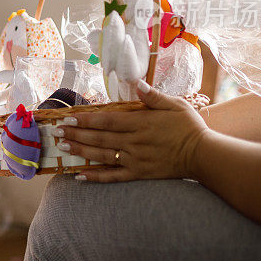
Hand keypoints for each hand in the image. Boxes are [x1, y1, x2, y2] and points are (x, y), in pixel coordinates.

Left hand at [57, 80, 208, 181]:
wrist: (204, 156)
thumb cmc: (190, 127)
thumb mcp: (174, 104)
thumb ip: (152, 96)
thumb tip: (136, 82)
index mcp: (140, 123)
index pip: (106, 121)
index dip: (85, 120)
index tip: (67, 118)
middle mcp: (134, 142)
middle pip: (99, 138)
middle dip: (75, 134)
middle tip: (55, 132)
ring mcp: (135, 160)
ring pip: (102, 155)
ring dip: (80, 152)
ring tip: (63, 147)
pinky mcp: (139, 174)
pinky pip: (114, 177)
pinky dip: (96, 177)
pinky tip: (80, 176)